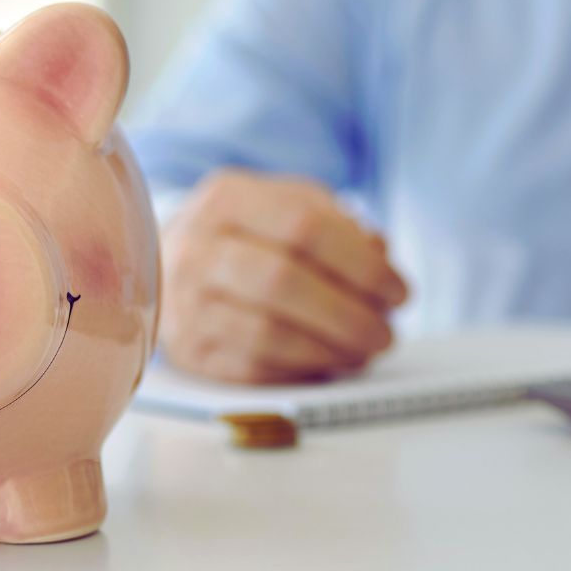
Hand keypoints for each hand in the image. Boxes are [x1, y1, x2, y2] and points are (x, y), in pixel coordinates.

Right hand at [159, 168, 408, 383]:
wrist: (170, 261)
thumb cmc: (249, 233)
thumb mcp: (289, 206)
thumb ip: (338, 225)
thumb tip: (380, 259)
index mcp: (228, 199)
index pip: (305, 226)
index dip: (361, 264)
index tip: (399, 292)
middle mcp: (197, 248)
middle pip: (284, 281)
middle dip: (349, 314)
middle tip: (386, 333)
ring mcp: (185, 302)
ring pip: (268, 334)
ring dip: (330, 350)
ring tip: (364, 352)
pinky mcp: (188, 350)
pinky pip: (252, 368)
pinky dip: (301, 371)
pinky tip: (329, 364)